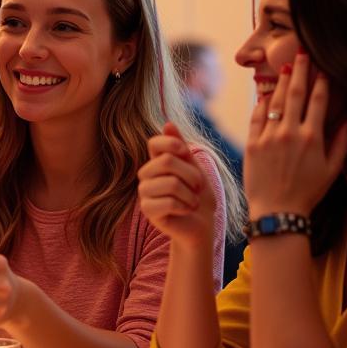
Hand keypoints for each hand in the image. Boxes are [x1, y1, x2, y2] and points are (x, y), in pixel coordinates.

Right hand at [138, 123, 215, 246]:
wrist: (202, 223)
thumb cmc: (199, 195)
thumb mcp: (195, 167)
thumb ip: (181, 147)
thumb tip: (168, 123)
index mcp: (156, 161)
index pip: (154, 142)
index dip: (172, 144)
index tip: (186, 153)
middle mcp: (146, 174)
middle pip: (166, 161)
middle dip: (191, 175)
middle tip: (197, 187)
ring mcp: (144, 192)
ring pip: (170, 183)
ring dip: (190, 195)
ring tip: (192, 202)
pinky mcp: (147, 210)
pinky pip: (168, 202)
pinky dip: (184, 207)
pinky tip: (184, 211)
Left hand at [244, 53, 346, 217]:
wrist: (276, 212)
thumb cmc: (307, 193)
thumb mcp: (332, 170)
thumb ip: (343, 143)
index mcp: (312, 137)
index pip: (318, 101)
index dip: (321, 82)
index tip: (323, 69)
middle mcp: (290, 132)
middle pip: (295, 93)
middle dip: (300, 71)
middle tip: (301, 54)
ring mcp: (268, 136)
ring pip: (275, 101)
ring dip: (279, 82)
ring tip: (284, 68)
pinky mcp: (252, 143)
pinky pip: (257, 116)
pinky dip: (261, 103)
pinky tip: (265, 93)